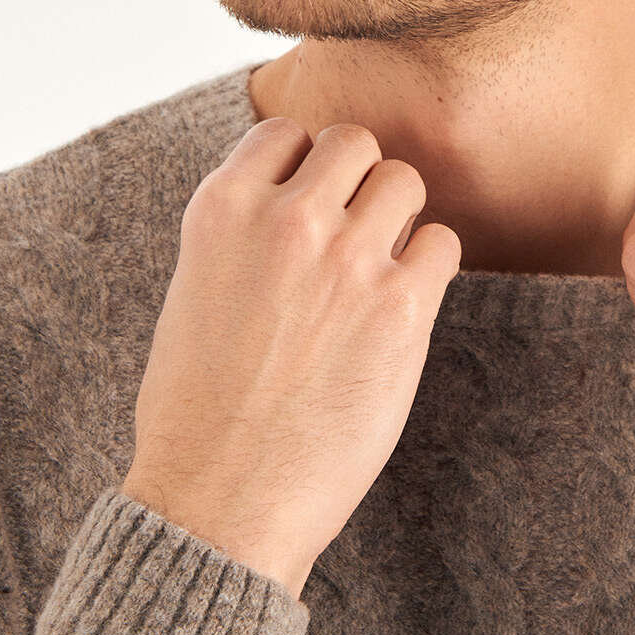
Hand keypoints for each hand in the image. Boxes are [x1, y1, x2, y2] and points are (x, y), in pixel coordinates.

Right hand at [123, 118, 460, 598]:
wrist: (219, 503)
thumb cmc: (197, 413)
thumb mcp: (192, 292)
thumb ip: (243, 234)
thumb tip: (293, 198)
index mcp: (221, 208)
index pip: (285, 131)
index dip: (301, 167)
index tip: (305, 206)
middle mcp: (286, 219)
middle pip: (354, 143)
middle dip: (356, 182)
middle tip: (350, 235)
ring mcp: (347, 259)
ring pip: (405, 180)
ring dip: (398, 218)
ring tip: (378, 268)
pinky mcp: (401, 306)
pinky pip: (442, 243)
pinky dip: (429, 267)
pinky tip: (402, 306)